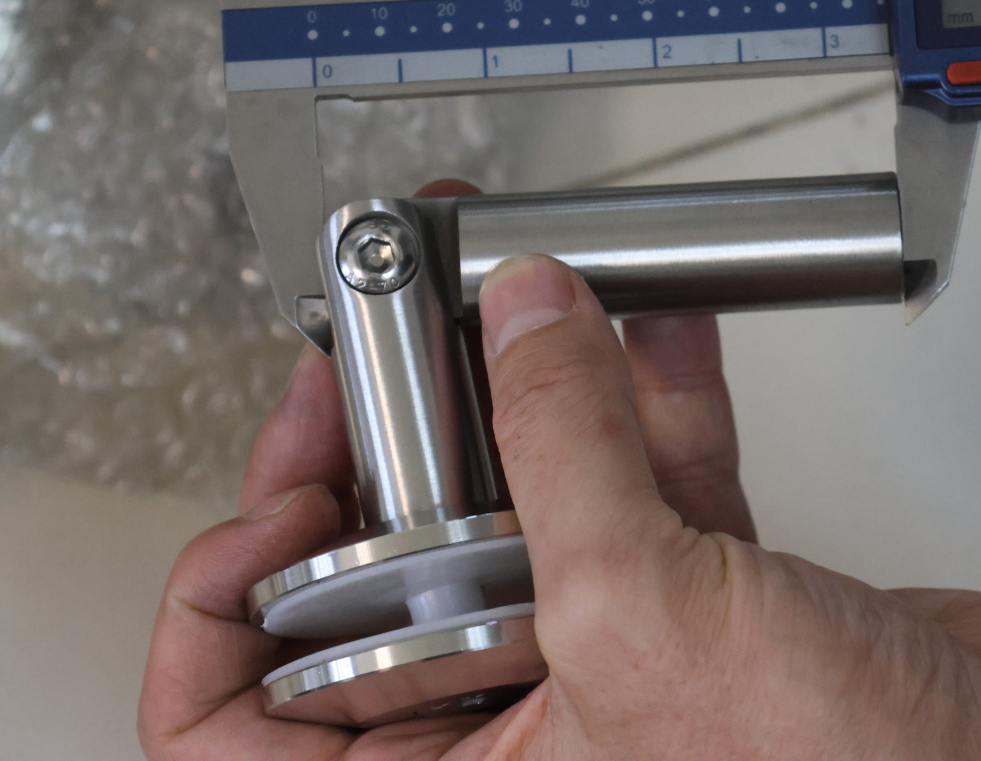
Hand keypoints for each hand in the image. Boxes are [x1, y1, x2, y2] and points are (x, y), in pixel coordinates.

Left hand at [137, 292, 753, 757]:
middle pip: (393, 576)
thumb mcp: (650, 618)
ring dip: (527, 394)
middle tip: (390, 342)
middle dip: (391, 443)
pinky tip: (642, 325)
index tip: (285, 484)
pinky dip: (649, 395)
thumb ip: (569, 453)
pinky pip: (652, 479)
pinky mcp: (715, 600)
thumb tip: (523, 328)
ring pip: (533, 506)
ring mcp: (620, 657)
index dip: (230, 600)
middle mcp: (521, 734)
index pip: (241, 726)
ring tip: (510, 299)